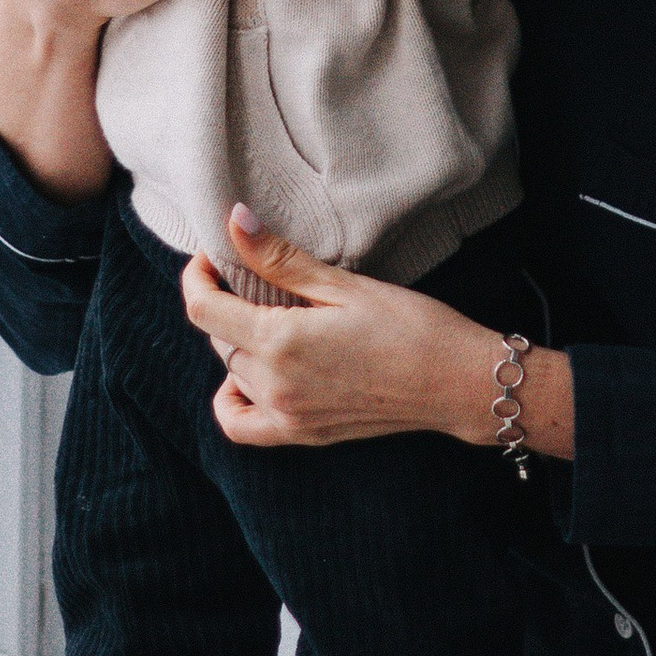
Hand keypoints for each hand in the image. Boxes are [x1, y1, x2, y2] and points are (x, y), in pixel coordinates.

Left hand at [181, 216, 498, 445]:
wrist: (456, 382)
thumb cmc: (411, 326)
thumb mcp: (344, 284)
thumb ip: (280, 258)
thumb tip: (233, 222)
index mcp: (279, 342)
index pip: (202, 308)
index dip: (198, 276)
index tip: (213, 257)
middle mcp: (273, 385)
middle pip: (219, 339)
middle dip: (227, 304)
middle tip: (258, 278)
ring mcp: (287, 415)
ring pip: (232, 373)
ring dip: (238, 343)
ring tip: (270, 318)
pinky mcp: (303, 434)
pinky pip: (242, 424)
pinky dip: (234, 399)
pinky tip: (253, 377)